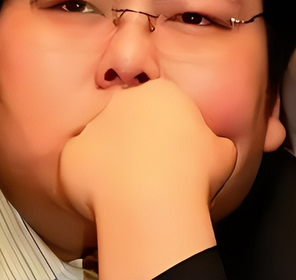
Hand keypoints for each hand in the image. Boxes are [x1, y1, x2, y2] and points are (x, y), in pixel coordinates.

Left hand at [59, 79, 235, 277]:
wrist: (152, 200)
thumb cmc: (193, 175)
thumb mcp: (223, 153)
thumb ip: (213, 143)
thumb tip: (213, 150)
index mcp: (161, 93)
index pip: (160, 103)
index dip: (166, 128)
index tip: (172, 150)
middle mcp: (122, 101)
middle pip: (127, 117)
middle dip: (135, 139)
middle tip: (149, 169)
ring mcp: (93, 125)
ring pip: (101, 141)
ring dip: (111, 160)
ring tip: (128, 189)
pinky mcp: (72, 152)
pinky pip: (79, 166)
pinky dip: (89, 181)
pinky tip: (107, 198)